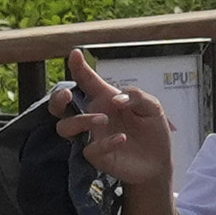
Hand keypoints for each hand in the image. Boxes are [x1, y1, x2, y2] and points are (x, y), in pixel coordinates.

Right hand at [47, 52, 172, 189]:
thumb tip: (115, 99)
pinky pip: (89, 149)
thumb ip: (135, 96)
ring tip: (103, 119)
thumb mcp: (152, 107)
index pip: (86, 80)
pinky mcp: (97, 156)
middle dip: (57, 98)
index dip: (78, 67)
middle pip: (59, 106)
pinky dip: (105, 143)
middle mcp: (92, 115)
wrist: (159, 161)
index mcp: (104, 99)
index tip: (75, 53)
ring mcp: (92, 136)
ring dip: (81, 120)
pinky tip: (121, 139)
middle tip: (67, 94)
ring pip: (65, 127)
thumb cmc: (152, 129)